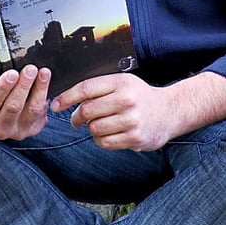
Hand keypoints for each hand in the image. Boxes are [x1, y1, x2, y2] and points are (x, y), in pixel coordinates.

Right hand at [0, 65, 50, 140]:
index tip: (12, 73)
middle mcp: (0, 128)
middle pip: (13, 106)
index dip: (2, 87)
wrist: (2, 117)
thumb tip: (11, 63)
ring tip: (44, 73)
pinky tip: (48, 86)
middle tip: (30, 69)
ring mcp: (18, 131)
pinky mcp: (33, 130)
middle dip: (23, 85)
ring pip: (32, 110)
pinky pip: (42, 114)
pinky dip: (46, 98)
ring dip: (40, 89)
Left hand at [51, 73, 174, 151]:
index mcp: (121, 82)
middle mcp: (126, 99)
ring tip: (99, 125)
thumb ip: (99, 88)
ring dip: (91, 128)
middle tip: (77, 119)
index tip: (56, 104)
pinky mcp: (134, 137)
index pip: (86, 88)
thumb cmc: (140, 96)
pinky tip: (108, 133)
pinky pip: (104, 142)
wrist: (169, 111)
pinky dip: (100, 139)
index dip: (66, 97)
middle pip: (87, 110)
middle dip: (76, 117)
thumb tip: (67, 97)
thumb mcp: (123, 83)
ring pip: (94, 128)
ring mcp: (131, 119)